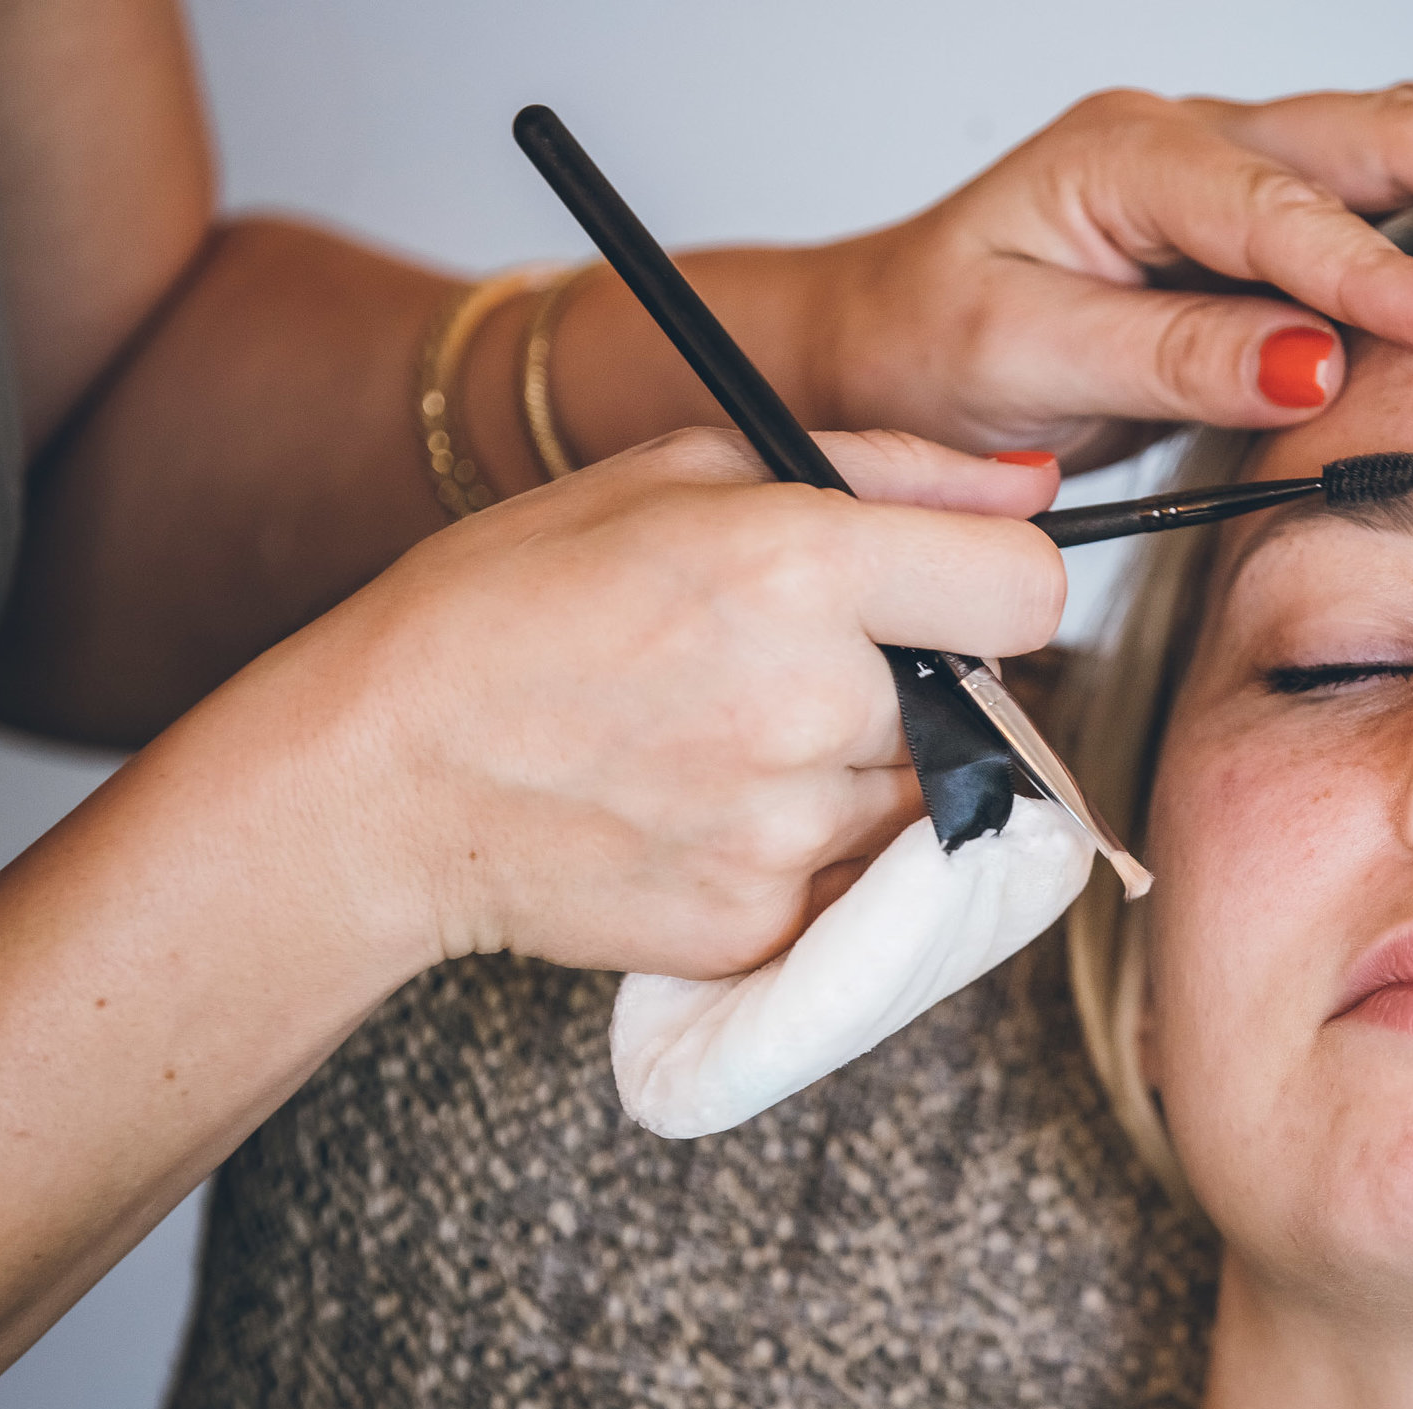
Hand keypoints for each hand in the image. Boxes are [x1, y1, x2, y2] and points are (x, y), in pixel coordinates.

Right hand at [271, 429, 1064, 980]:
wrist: (378, 782)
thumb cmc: (507, 608)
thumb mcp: (681, 476)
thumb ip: (885, 474)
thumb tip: (1034, 487)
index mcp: (798, 569)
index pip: (1029, 590)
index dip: (992, 585)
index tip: (942, 591)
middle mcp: (812, 710)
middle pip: (981, 708)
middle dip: (917, 687)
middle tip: (785, 670)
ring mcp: (790, 836)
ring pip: (923, 804)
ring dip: (865, 775)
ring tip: (730, 741)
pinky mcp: (763, 930)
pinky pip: (854, 886)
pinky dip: (809, 857)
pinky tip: (707, 811)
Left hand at [810, 85, 1412, 468]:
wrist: (887, 338)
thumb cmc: (934, 347)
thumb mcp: (1023, 359)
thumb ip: (1166, 358)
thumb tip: (1308, 361)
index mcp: (1128, 162)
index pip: (1278, 216)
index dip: (1380, 274)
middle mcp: (1197, 140)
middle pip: (1382, 134)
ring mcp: (1238, 164)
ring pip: (1409, 134)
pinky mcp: (1263, 209)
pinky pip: (1395, 178)